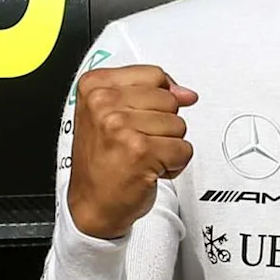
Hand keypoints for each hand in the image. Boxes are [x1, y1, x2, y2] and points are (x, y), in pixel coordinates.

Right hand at [64, 65, 195, 239]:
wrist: (92, 204)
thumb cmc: (102, 162)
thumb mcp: (112, 113)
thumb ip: (150, 93)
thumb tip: (187, 94)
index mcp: (94, 86)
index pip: (154, 75)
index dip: (158, 99)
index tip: (141, 117)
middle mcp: (103, 103)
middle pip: (169, 100)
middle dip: (162, 125)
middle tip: (136, 142)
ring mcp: (120, 126)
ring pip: (179, 124)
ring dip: (167, 145)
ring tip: (141, 156)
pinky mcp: (140, 150)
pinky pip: (183, 149)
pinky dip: (173, 164)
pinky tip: (149, 169)